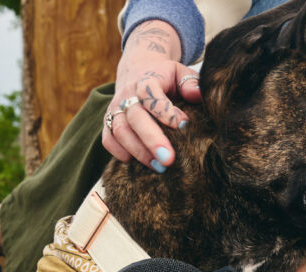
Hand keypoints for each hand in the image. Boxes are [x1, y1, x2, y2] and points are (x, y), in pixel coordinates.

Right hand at [103, 20, 202, 170]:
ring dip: (139, 152)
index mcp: (146, 81)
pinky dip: (119, 152)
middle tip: (168, 159)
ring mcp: (115, 109)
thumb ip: (190, 83)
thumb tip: (198, 94)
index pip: (151, 95)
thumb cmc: (164, 77)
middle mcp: (127, 95)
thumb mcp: (180, 73)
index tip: (184, 126)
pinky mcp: (108, 122)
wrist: (137, 69)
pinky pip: (108, 139)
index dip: (165, 111)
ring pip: (120, 131)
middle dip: (151, 140)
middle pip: (135, 118)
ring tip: (159, 167)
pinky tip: (135, 162)